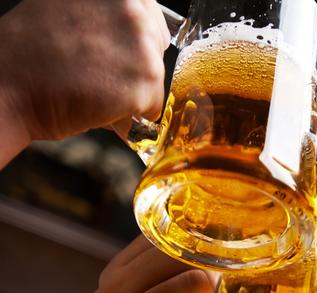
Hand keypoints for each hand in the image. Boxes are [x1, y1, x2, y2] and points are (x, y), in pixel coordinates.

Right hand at [0, 0, 169, 162]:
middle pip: (157, 44)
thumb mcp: (72, 8)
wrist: (10, 85)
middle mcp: (133, 8)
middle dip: (136, 62)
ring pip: (155, 76)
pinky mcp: (146, 81)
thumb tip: (134, 26)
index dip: (132, 39)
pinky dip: (133, 112)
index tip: (113, 50)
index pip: (150, 15)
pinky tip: (100, 102)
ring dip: (132, 89)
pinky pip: (153, 105)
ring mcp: (142, 44)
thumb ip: (107, 12)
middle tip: (99, 70)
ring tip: (94, 86)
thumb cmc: (32, 50)